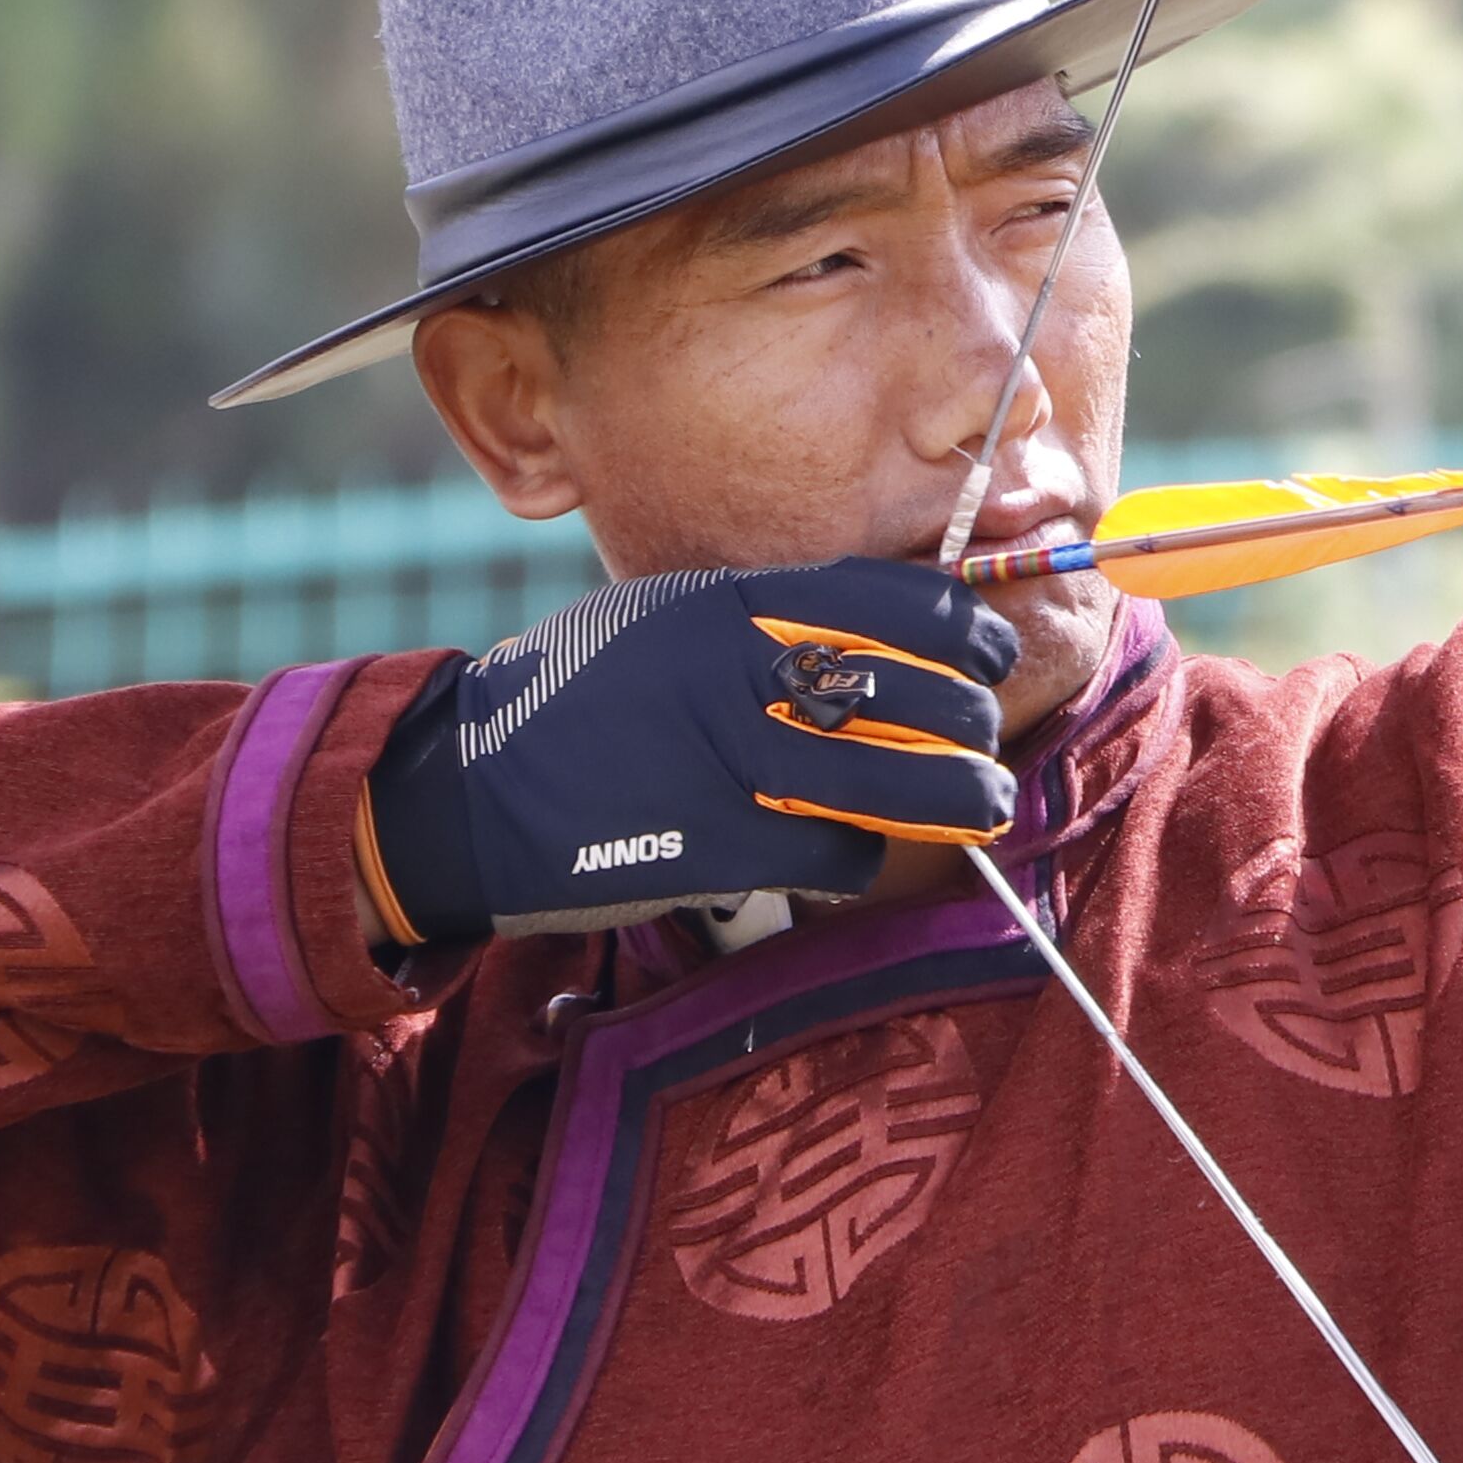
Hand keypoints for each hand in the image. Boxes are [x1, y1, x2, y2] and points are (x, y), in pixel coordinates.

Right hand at [377, 560, 1019, 939]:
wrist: (472, 790)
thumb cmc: (578, 699)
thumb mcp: (669, 619)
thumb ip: (765, 620)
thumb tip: (880, 637)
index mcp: (737, 602)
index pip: (905, 604)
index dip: (971, 636)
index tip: (989, 659)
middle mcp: (746, 671)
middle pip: (923, 698)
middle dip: (974, 731)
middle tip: (983, 753)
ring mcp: (735, 760)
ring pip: (903, 784)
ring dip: (955, 802)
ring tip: (977, 808)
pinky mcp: (724, 845)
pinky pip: (840, 855)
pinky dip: (856, 859)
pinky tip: (845, 851)